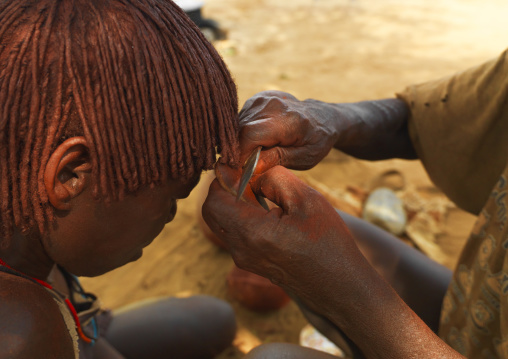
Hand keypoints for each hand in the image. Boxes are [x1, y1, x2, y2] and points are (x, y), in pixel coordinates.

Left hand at [203, 165, 369, 311]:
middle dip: (223, 189)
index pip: (214, 199)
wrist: (339, 285)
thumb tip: (253, 170)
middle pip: (212, 212)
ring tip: (260, 191)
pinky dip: (241, 216)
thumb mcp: (306, 199)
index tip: (240, 166)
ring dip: (233, 202)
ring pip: (221, 222)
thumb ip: (274, 178)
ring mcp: (244, 259)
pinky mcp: (251, 263)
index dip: (223, 178)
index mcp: (252, 232)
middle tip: (247, 176)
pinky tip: (266, 209)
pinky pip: (234, 234)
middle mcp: (241, 249)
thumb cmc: (328, 243)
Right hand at [238, 91, 339, 171]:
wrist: (324, 117)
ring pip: (238, 124)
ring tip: (258, 151)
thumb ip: (277, 160)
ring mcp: (264, 98)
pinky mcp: (258, 97)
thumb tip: (251, 166)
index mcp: (289, 121)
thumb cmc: (317, 141)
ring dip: (242, 141)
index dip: (240, 154)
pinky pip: (241, 118)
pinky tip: (259, 138)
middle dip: (240, 151)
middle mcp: (274, 105)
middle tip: (249, 165)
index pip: (250, 135)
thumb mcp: (305, 158)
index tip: (241, 170)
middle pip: (241, 130)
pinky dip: (244, 131)